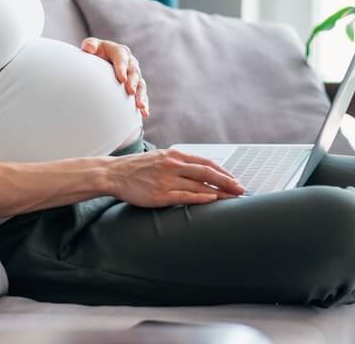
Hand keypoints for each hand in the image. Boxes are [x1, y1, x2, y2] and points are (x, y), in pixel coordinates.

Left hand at [81, 37, 149, 117]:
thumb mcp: (92, 46)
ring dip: (141, 95)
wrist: (101, 61)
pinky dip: (144, 103)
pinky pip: (142, 94)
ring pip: (140, 84)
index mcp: (120, 52)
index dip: (122, 68)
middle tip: (130, 92)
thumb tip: (88, 47)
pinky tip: (145, 113)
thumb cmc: (95, 53)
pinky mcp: (137, 86)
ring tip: (140, 106)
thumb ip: (90, 45)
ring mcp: (134, 75)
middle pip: (134, 72)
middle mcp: (130, 63)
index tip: (122, 79)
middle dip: (133, 82)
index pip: (121, 58)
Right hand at [105, 148, 244, 206]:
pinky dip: (201, 197)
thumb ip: (178, 162)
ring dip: (218, 192)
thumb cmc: (137, 168)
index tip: (235, 180)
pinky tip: (212, 199)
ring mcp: (167, 180)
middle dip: (227, 182)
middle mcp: (173, 165)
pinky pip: (185, 196)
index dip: (223, 172)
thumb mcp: (160, 158)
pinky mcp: (160, 194)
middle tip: (241, 189)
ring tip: (231, 198)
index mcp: (175, 155)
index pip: (206, 162)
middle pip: (207, 173)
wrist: (114, 174)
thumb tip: (198, 170)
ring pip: (199, 185)